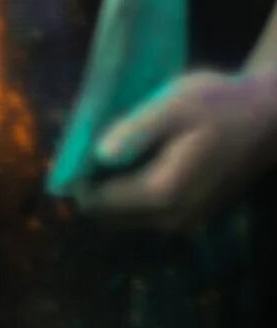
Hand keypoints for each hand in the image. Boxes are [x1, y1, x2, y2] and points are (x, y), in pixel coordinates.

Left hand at [80, 69, 276, 229]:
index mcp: (164, 193)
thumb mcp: (173, 105)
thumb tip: (99, 154)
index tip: (70, 149)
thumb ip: (135, 131)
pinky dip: (129, 192)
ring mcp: (185, 222)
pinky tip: (132, 158)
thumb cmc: (219, 105)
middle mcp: (173, 218)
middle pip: (107, 214)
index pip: (97, 202)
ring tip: (109, 148)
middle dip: (90, 184)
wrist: (268, 119)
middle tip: (87, 147)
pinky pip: (145, 212)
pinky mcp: (191, 216)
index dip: (75, 177)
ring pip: (124, 216)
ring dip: (109, 189)